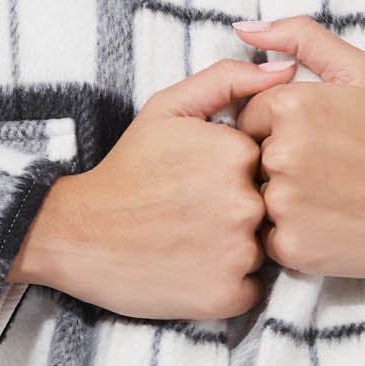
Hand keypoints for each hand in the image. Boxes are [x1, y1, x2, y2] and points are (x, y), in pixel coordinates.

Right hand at [9, 55, 296, 319]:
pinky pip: (250, 288)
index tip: (200, 181)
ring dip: (235, 248)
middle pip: (269, 209)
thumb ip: (229, 80)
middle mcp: (246, 204)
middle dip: (238, 211)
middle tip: (192, 214)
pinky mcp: (228, 295)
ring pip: (263, 249)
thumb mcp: (170, 108)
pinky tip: (191, 268)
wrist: (77, 233)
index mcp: (239, 154)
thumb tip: (287, 69)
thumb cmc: (127, 169)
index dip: (236, 175)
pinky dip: (227, 283)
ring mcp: (239, 253)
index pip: (267, 166)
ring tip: (189, 240)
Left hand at [227, 15, 364, 279]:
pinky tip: (323, 225)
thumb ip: (299, 36)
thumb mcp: (355, 70)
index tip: (315, 142)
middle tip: (322, 173)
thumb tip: (242, 27)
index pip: (248, 119)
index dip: (278, 132)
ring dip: (280, 201)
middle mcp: (281, 153)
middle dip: (276, 166)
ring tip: (323, 199)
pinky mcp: (290, 244)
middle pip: (248, 159)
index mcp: (289, 105)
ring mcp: (285, 202)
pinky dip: (288, 235)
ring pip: (254, 199)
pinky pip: (264, 237)